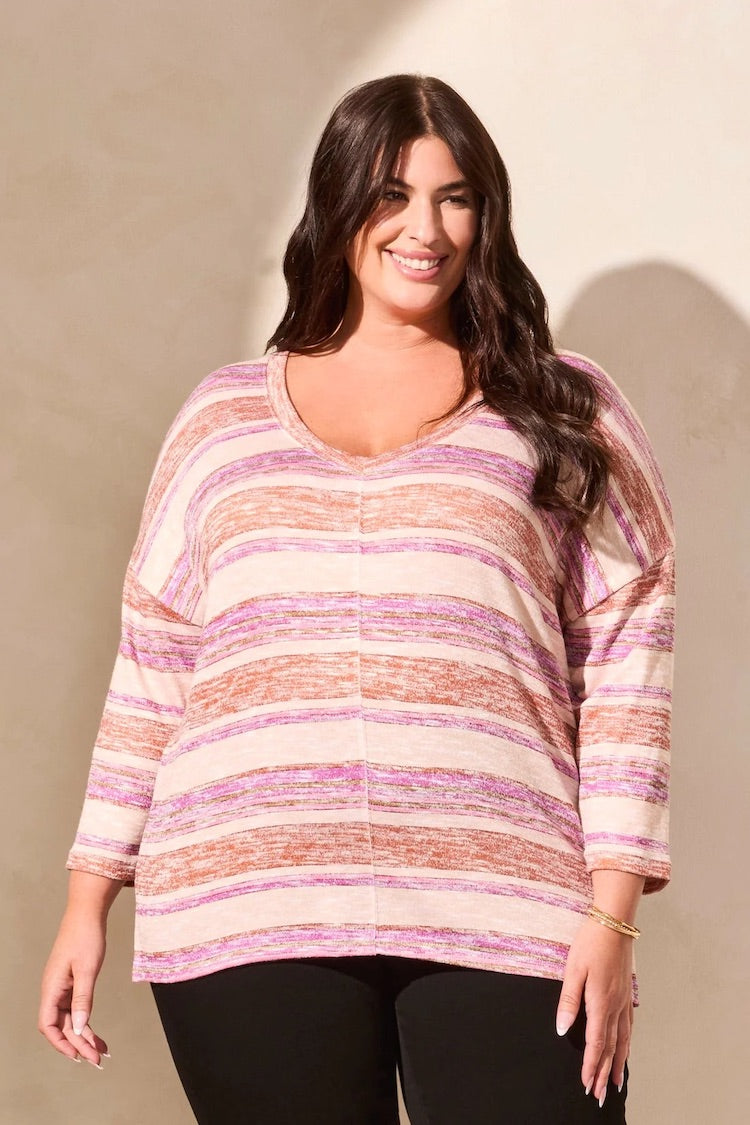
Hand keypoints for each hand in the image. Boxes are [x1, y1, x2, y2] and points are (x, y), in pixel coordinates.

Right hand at [38, 911, 108, 1067]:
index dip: (60, 1043)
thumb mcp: (87, 969)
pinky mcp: (72, 984)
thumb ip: (83, 999)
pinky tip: (97, 1034)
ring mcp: (62, 988)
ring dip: (85, 1036)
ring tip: (102, 1052)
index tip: (78, 1056)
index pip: (48, 1025)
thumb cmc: (85, 936)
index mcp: (51, 988)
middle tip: (98, 1060)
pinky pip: (77, 1009)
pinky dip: (87, 1022)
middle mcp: (53, 991)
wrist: (87, 913)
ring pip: (71, 1020)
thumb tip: (80, 1029)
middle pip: (62, 1026)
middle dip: (79, 1045)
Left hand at [555, 917, 633, 1106]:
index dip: (590, 1065)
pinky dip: (627, 1044)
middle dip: (604, 1072)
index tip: (586, 1083)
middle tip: (599, 1095)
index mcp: (600, 1001)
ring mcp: (624, 1000)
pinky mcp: (627, 992)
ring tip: (616, 1083)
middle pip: (611, 1047)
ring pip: (623, 1040)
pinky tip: (625, 1050)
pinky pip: (629, 1026)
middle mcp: (616, 1005)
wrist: (615, 922)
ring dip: (618, 1063)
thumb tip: (561, 1029)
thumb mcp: (573, 969)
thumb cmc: (591, 943)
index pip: (595, 1042)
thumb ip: (568, 1000)